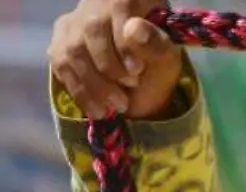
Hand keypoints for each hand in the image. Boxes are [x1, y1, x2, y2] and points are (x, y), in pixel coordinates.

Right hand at [48, 0, 181, 119]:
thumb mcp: (168, 55)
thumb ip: (155, 42)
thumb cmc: (156, 62)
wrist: (140, 80)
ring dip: (95, 85)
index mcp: (126, 0)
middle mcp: (94, 6)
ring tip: (118, 106)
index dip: (124, 40)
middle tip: (131, 89)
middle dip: (110, 67)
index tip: (137, 69)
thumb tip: (134, 30)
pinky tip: (98, 110)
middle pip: (91, 29)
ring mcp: (73, 25)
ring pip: (73, 50)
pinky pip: (61, 67)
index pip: (119, 7)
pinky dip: (81, 92)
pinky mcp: (59, 45)